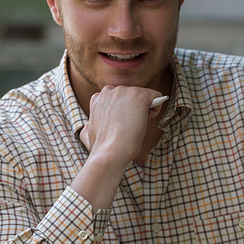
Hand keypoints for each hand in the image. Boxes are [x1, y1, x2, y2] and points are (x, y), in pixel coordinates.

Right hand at [71, 85, 164, 212]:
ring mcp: (124, 91)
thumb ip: (90, 124)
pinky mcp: (139, 95)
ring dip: (144, 110)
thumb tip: (89, 125)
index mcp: (98, 98)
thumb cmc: (101, 148)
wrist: (110, 153)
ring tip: (137, 124)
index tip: (121, 125)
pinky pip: (156, 96)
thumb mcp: (88, 132)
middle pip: (130, 96)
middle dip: (133, 109)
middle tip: (130, 126)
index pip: (118, 99)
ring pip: (143, 96)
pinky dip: (156, 108)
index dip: (122, 112)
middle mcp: (110, 90)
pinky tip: (148, 120)